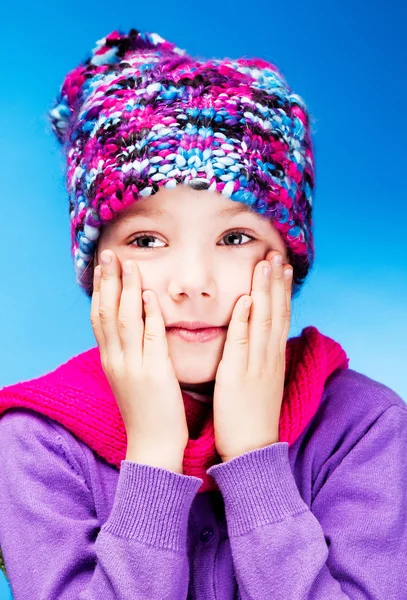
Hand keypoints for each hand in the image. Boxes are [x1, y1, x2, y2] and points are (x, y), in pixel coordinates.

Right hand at [90, 250, 188, 470]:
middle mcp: (116, 359)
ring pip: (125, 319)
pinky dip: (149, 314)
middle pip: (107, 312)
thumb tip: (130, 328)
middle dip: (108, 280)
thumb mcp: (129, 378)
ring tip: (129, 263)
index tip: (102, 266)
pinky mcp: (154, 372)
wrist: (152, 445)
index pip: (99, 317)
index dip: (100, 289)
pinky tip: (150, 294)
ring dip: (127, 289)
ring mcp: (133, 365)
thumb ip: (128, 353)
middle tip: (109, 254)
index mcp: (110, 360)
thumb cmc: (146, 411)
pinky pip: (150, 337)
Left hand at [212, 251, 292, 462]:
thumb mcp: (260, 380)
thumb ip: (258, 356)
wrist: (252, 448)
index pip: (280, 315)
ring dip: (264, 290)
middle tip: (275, 253)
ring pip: (264, 320)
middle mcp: (268, 356)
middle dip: (275, 281)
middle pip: (275, 311)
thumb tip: (257, 337)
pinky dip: (245, 320)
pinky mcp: (238, 375)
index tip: (280, 265)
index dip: (280, 289)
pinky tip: (246, 300)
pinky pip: (242, 343)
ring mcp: (256, 364)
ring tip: (265, 264)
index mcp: (273, 357)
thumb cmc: (251, 414)